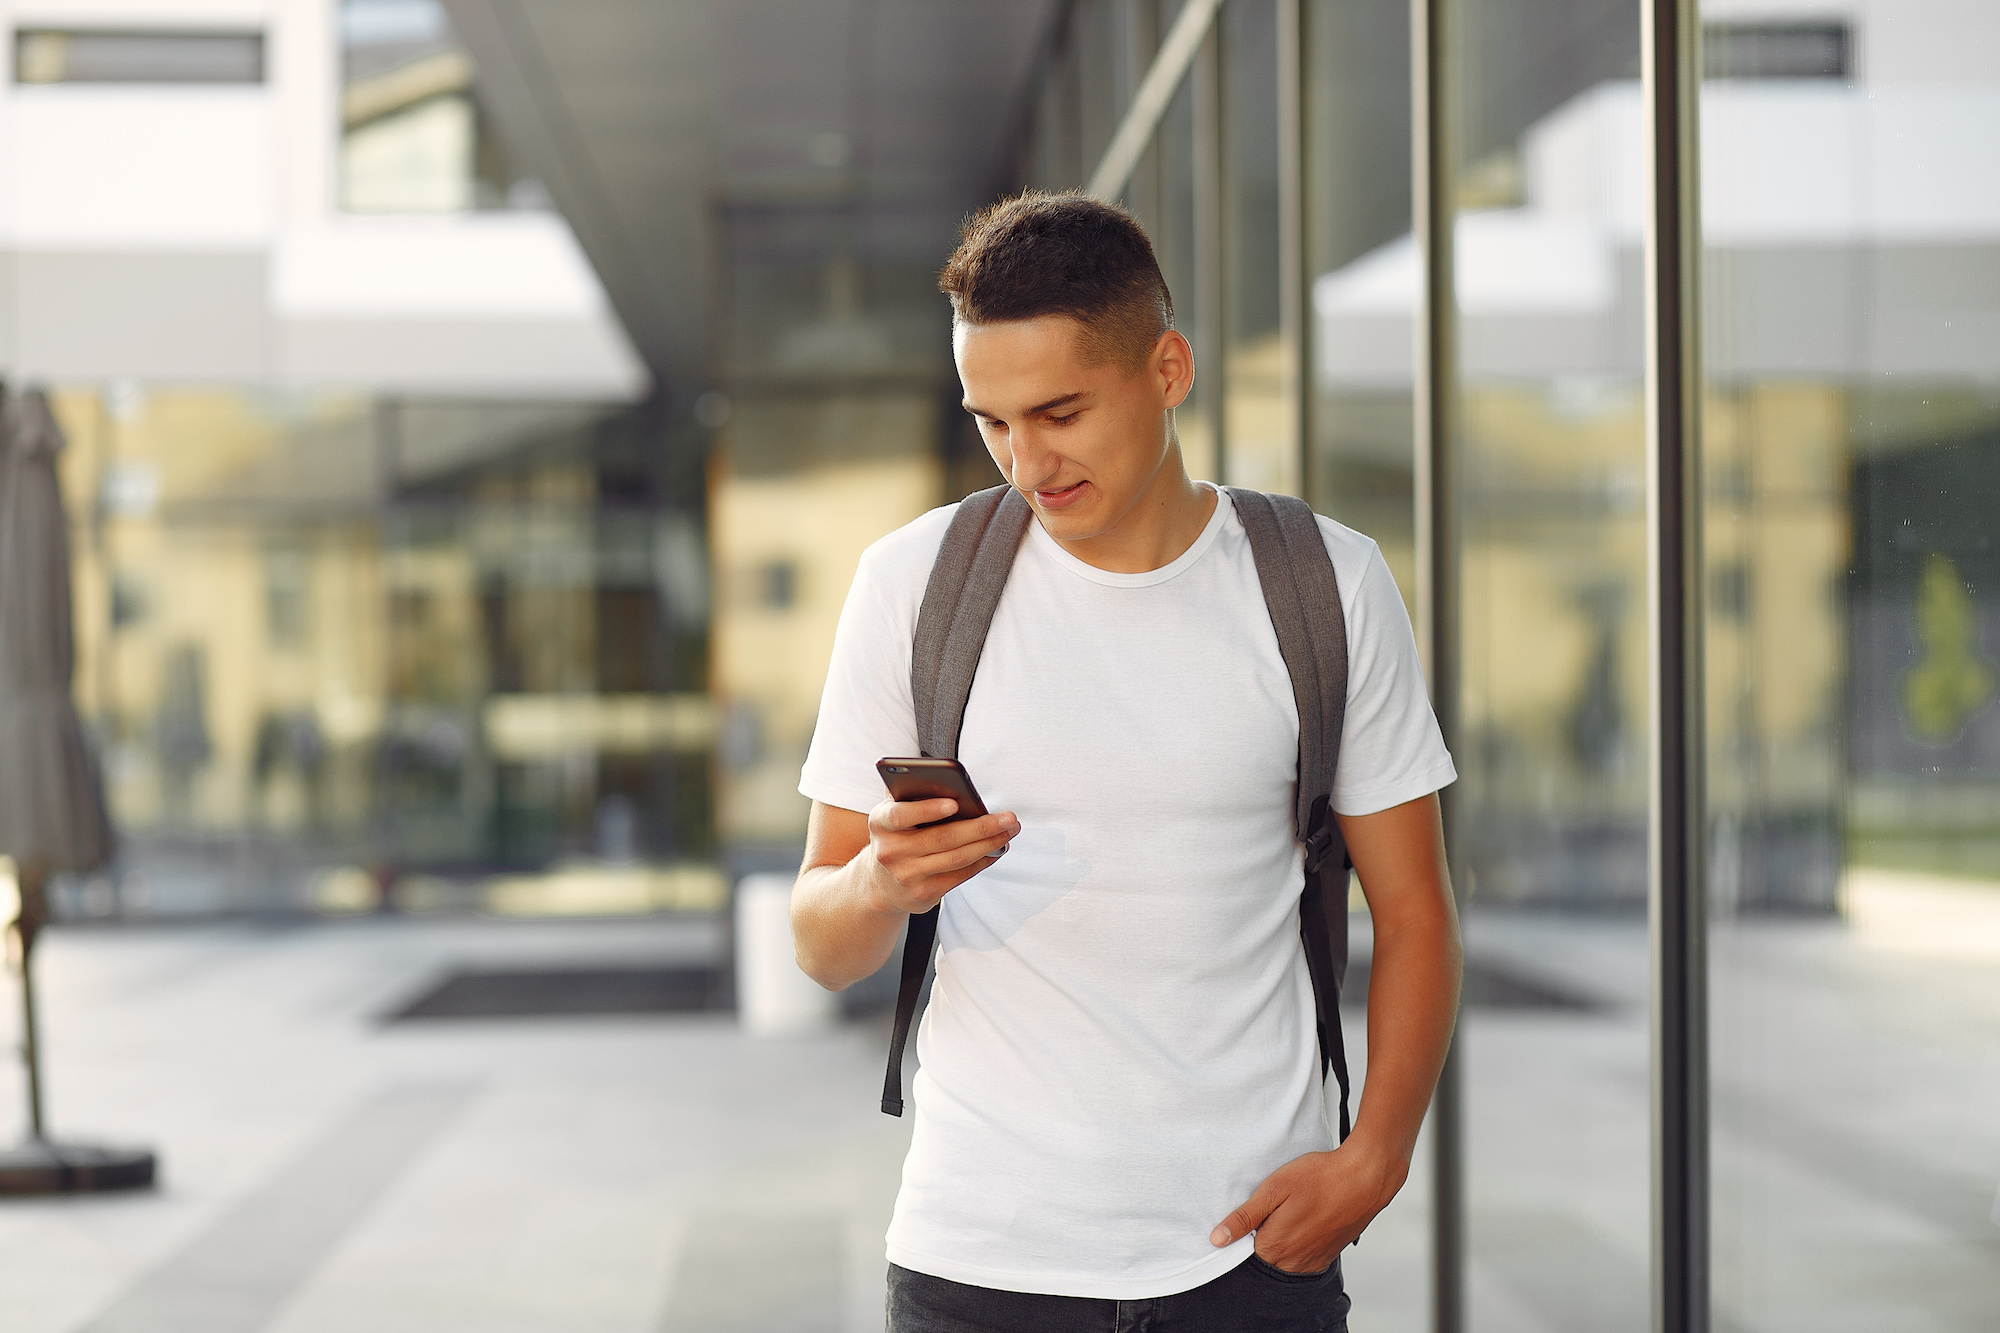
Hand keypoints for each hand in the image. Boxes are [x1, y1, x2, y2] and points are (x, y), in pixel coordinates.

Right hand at [862, 797, 1017, 915]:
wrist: (882, 883)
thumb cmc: (899, 835)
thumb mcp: (894, 812)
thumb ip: (910, 793)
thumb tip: (948, 778)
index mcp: (881, 823)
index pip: (900, 815)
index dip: (927, 810)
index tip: (954, 803)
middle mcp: (890, 851)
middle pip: (943, 838)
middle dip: (981, 827)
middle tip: (1009, 818)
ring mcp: (907, 875)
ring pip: (957, 858)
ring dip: (989, 844)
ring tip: (1009, 831)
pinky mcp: (923, 894)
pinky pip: (960, 875)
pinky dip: (982, 861)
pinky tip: (997, 849)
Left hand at [1209, 1141, 1407, 1273]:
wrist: (1365, 1178)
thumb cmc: (1320, 1178)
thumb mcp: (1274, 1189)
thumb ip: (1245, 1217)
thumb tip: (1218, 1239)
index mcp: (1274, 1247)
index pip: (1244, 1247)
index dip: (1247, 1226)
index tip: (1258, 1208)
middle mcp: (1293, 1262)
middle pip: (1264, 1253)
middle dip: (1266, 1231)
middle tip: (1279, 1204)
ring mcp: (1312, 1260)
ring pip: (1284, 1255)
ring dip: (1285, 1236)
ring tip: (1296, 1208)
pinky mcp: (1327, 1255)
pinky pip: (1304, 1255)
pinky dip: (1302, 1239)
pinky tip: (1308, 1216)